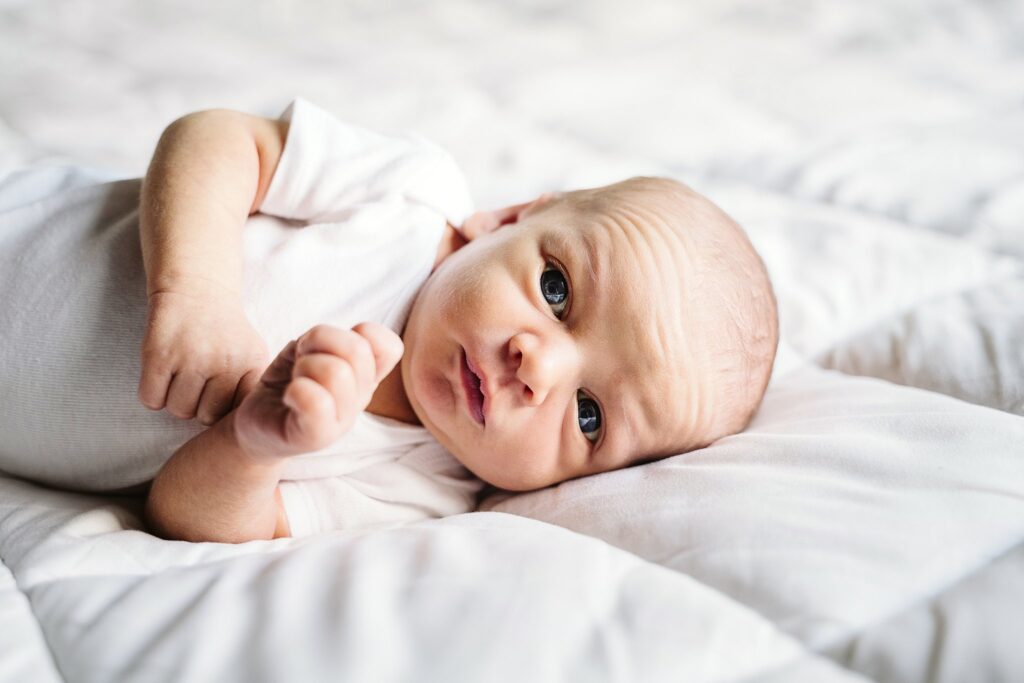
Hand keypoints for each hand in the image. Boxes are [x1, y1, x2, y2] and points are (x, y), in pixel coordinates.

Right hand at [138, 290, 269, 424]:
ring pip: (178, 410)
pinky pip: (151, 400)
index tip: (220, 396)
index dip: (225, 409)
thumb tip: (238, 427)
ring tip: (180, 376)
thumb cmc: (224, 331)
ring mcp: (191, 358)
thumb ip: (249, 389)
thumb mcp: (251, 354)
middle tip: (197, 384)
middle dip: (198, 406)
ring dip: (174, 400)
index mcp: (252, 365)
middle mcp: (224, 363)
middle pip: (206, 417)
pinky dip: (152, 394)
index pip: (237, 413)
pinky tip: (162, 375)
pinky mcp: (159, 355)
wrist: (197, 288)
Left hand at [232, 322, 402, 459]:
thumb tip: (358, 333)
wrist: (257, 426)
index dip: (360, 333)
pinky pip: (317, 404)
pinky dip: (298, 391)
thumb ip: (331, 339)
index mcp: (366, 377)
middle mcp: (360, 400)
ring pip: (336, 371)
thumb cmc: (286, 382)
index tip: (327, 345)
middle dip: (320, 343)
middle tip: (301, 360)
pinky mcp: (315, 438)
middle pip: (357, 351)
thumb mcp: (308, 350)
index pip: (390, 347)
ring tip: (295, 380)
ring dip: (304, 366)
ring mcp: (341, 422)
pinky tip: (289, 397)